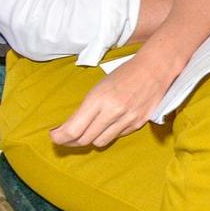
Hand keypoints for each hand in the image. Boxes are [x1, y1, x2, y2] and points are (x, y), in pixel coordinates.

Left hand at [50, 58, 171, 147]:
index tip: (54, 136)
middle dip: (71, 141)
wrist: (155, 68)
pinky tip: (108, 125)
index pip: (72, 129)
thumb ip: (85, 108)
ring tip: (87, 133)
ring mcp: (127, 119)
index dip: (60, 137)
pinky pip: (116, 137)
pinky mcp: (138, 123)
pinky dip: (109, 134)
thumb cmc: (124, 74)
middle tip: (66, 137)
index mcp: (98, 99)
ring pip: (99, 142)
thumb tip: (69, 127)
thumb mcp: (99, 87)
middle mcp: (112, 112)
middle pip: (84, 139)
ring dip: (90, 139)